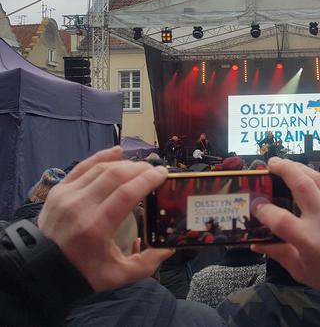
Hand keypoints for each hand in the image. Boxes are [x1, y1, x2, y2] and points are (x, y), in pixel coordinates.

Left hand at [37, 146, 173, 290]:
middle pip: (116, 175)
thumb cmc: (83, 272)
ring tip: (140, 168)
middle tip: (155, 171)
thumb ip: (147, 263)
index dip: (148, 179)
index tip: (163, 175)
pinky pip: (83, 166)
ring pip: (101, 168)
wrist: (42, 271)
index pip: (127, 193)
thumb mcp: (118, 275)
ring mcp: (67, 195)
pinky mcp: (58, 190)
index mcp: (97, 227)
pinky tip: (118, 152)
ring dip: (125, 164)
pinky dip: (102, 156)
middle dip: (140, 169)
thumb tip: (169, 247)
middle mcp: (80, 206)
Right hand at [252, 157, 319, 289]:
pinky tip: (308, 177)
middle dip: (283, 170)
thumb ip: (278, 252)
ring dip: (300, 168)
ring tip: (286, 165)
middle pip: (301, 185)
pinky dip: (317, 178)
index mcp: (309, 240)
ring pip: (318, 178)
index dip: (264, 210)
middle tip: (271, 164)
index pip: (280, 219)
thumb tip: (255, 241)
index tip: (256, 205)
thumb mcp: (300, 270)